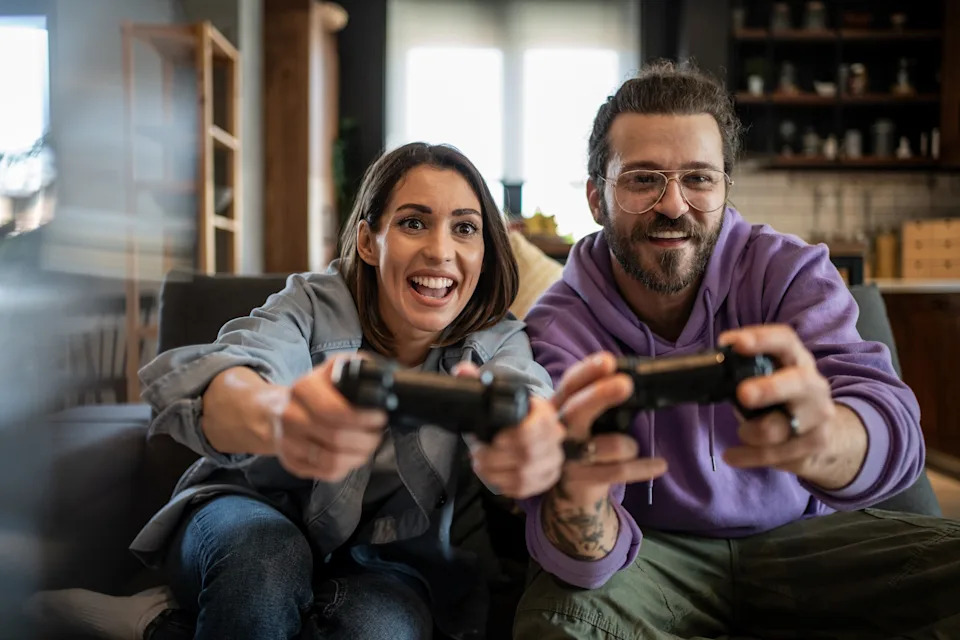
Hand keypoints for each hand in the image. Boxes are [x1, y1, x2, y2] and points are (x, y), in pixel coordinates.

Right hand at [274, 355, 387, 481]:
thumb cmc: (314, 392)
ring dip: (359, 455)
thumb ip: (354, 368)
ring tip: (369, 446)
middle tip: (378, 434)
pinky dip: (347, 467)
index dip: (363, 418)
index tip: (380, 417)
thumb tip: (381, 375)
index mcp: (303, 388)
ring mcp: (288, 442)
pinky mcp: (292, 462)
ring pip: (331, 460)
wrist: (276, 411)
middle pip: (335, 438)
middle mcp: (290, 415)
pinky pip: (325, 472)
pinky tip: (354, 456)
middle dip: (366, 438)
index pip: (334, 410)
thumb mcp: (331, 369)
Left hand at [455, 362, 564, 498]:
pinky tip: (491, 474)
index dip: (513, 436)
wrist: (526, 426)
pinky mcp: (545, 479)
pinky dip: (502, 483)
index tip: (495, 438)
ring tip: (480, 463)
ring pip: (524, 474)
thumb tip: (462, 371)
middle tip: (477, 452)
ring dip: (495, 471)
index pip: (537, 428)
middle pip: (527, 455)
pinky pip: (523, 488)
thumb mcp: (495, 393)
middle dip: (495, 456)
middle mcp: (554, 438)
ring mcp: (552, 460)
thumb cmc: (508, 411)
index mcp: (545, 413)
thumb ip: (476, 380)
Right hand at [538, 352, 666, 560]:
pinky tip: (660, 464)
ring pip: (601, 446)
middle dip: (600, 395)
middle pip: (576, 410)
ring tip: (632, 446)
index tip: (609, 360)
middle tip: (625, 384)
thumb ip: (601, 399)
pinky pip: (617, 472)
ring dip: (625, 445)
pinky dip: (643, 467)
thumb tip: (636, 380)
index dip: (587, 371)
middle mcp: (559, 429)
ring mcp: (566, 455)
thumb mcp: (587, 417)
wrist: (570, 486)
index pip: (571, 384)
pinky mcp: (579, 479)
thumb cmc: (585, 439)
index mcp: (561, 406)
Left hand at [719, 325, 866, 488]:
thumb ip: (744, 374)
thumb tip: (708, 372)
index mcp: (796, 360)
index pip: (784, 341)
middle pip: (797, 383)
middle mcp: (813, 384)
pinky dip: (748, 456)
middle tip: (743, 394)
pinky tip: (731, 456)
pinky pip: (774, 453)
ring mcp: (818, 415)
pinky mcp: (815, 443)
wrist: (826, 435)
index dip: (761, 338)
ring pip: (779, 427)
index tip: (734, 343)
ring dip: (751, 432)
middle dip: (769, 388)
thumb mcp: (767, 380)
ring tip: (743, 432)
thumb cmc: (782, 399)